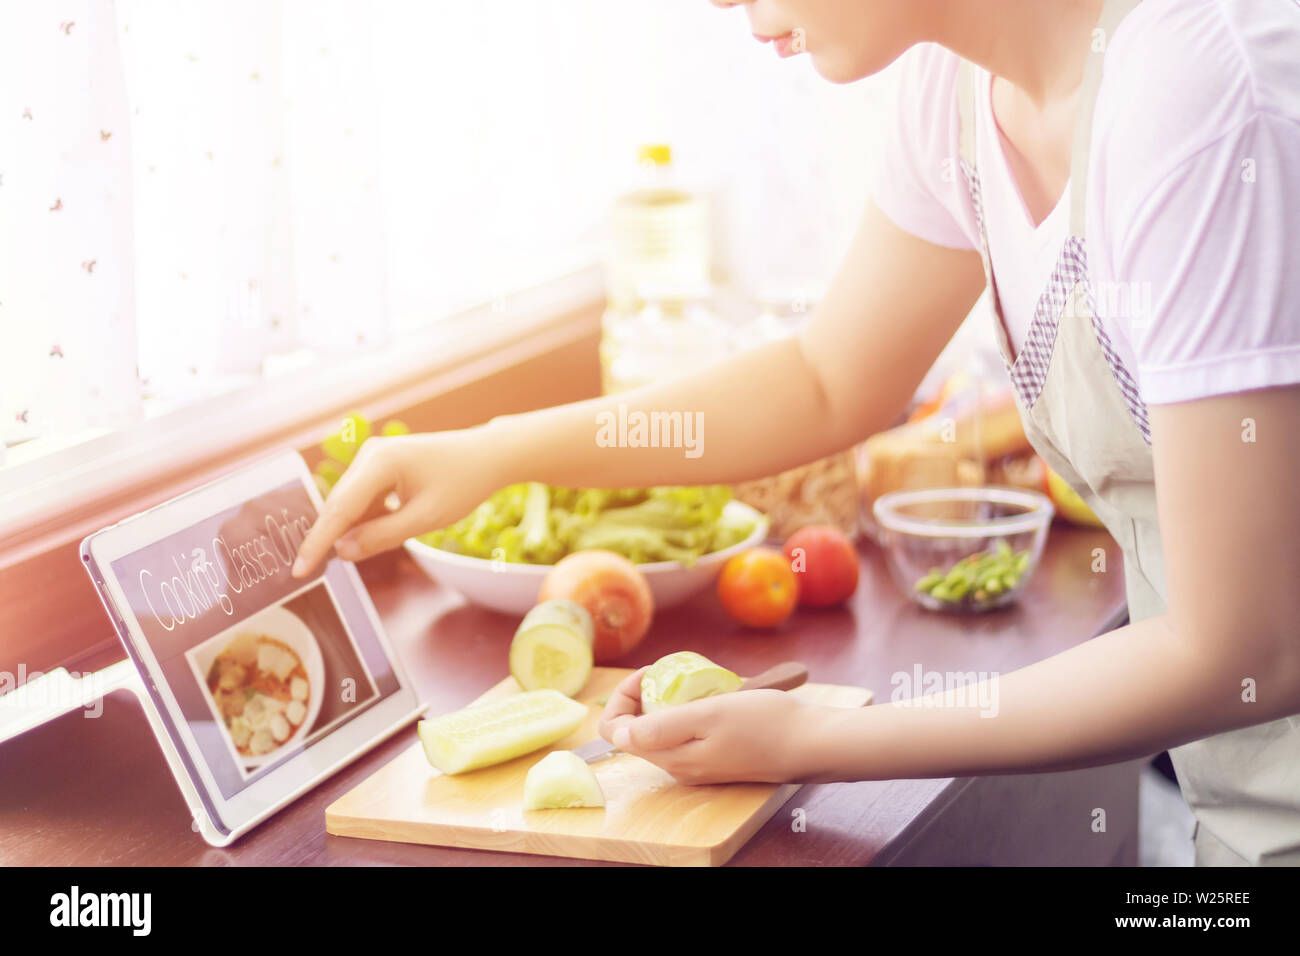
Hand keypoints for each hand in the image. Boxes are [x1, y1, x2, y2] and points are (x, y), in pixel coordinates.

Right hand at [292, 428, 500, 575]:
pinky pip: (363, 500)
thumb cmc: (462, 484)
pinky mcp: (380, 467)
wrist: (487, 456)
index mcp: (380, 461)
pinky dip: (365, 520)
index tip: (298, 569)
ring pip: (350, 504)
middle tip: (309, 571)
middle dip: (327, 538)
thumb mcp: (426, 518)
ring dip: (351, 530)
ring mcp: (373, 458)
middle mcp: (370, 454)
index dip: (317, 542)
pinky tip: (376, 535)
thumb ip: (382, 537)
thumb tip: (342, 552)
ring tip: (356, 551)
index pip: (339, 508)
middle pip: (339, 505)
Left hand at [597, 668, 817, 784]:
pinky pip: (683, 733)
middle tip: (669, 672)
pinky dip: (686, 710)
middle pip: (635, 731)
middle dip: (642, 696)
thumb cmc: (763, 724)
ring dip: (664, 702)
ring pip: (659, 730)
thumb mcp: (709, 715)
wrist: (810, 742)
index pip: (615, 732)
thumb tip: (619, 734)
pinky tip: (709, 695)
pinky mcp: (715, 757)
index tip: (649, 674)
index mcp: (671, 757)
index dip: (621, 698)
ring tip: (690, 680)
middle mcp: (678, 766)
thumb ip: (662, 727)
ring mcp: (697, 764)